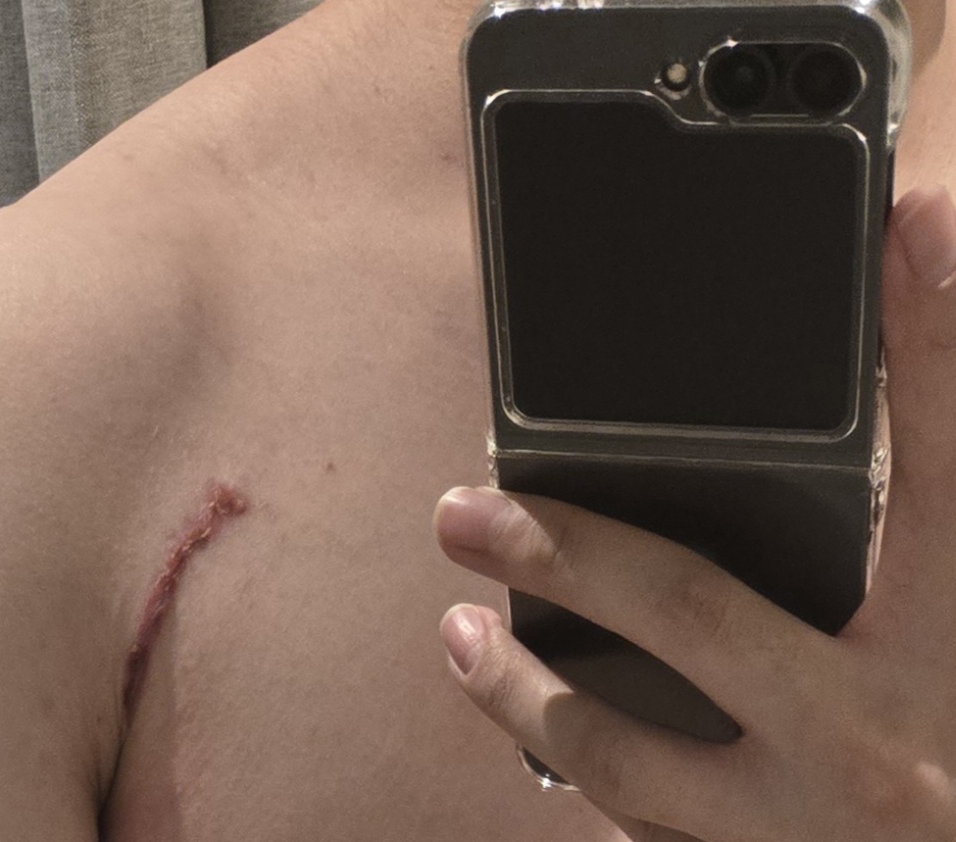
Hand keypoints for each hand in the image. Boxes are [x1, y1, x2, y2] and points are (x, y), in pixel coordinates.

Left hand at [431, 186, 955, 841]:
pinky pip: (650, 836)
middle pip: (690, 612)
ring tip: (459, 637)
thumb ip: (938, 495)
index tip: (912, 224)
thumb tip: (914, 354)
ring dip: (522, 695)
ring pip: (627, 758)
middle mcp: (884, 746)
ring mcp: (814, 835)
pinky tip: (545, 742)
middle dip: (560, 549)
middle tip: (461, 512)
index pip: (945, 459)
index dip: (933, 336)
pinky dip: (591, 784)